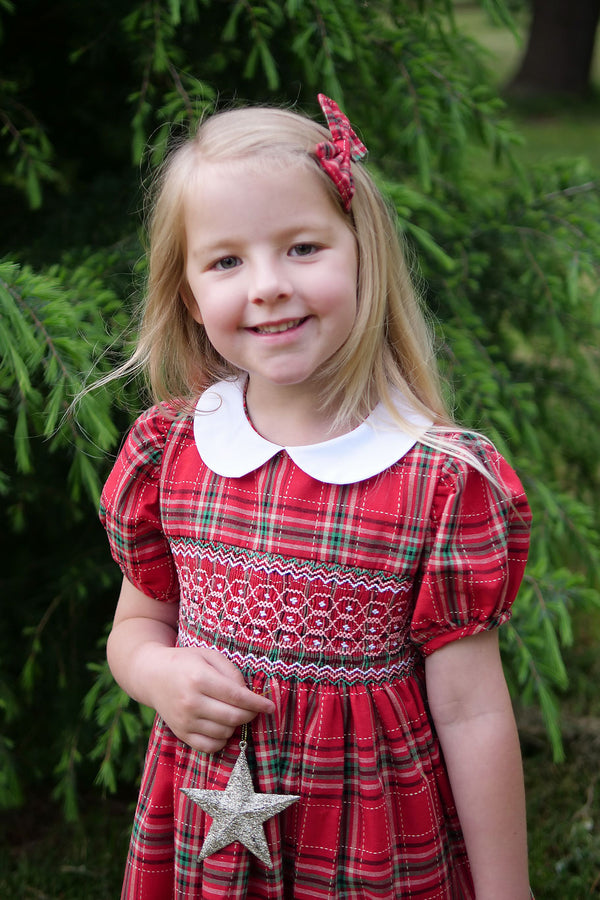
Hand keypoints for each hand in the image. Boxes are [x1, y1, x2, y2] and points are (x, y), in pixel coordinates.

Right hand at [147, 645, 274, 753]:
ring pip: (224, 733)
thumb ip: (231, 672)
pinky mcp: (180, 733)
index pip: (236, 696)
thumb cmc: (185, 662)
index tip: (270, 706)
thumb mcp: (209, 655)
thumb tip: (248, 693)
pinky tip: (223, 727)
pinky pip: (209, 747)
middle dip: (250, 714)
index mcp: (199, 678)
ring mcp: (184, 720)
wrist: (152, 676)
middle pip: (233, 717)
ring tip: (233, 712)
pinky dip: (222, 740)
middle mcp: (191, 702)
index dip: (257, 703)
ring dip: (236, 725)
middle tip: (254, 708)